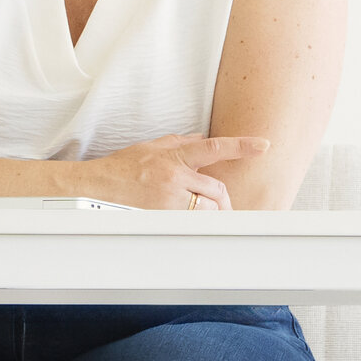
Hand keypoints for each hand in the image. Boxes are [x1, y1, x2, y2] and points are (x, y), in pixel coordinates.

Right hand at [75, 134, 268, 210]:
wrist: (97, 186)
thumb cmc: (122, 167)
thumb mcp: (152, 147)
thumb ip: (179, 142)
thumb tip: (202, 138)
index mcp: (174, 155)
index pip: (215, 147)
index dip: (242, 146)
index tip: (263, 145)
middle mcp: (174, 175)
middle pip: (216, 189)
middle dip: (223, 200)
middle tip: (222, 206)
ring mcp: (169, 197)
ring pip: (207, 208)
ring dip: (212, 212)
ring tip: (206, 215)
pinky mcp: (162, 215)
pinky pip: (190, 221)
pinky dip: (195, 222)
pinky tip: (190, 221)